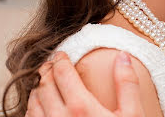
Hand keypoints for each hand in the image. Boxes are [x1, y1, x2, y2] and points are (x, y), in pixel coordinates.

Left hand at [26, 51, 144, 116]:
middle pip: (44, 86)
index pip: (63, 74)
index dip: (60, 60)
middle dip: (46, 71)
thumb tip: (123, 56)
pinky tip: (41, 108)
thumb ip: (127, 84)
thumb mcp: (133, 115)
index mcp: (81, 107)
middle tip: (51, 64)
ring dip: (37, 89)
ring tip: (44, 82)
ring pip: (32, 104)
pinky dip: (32, 110)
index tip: (61, 54)